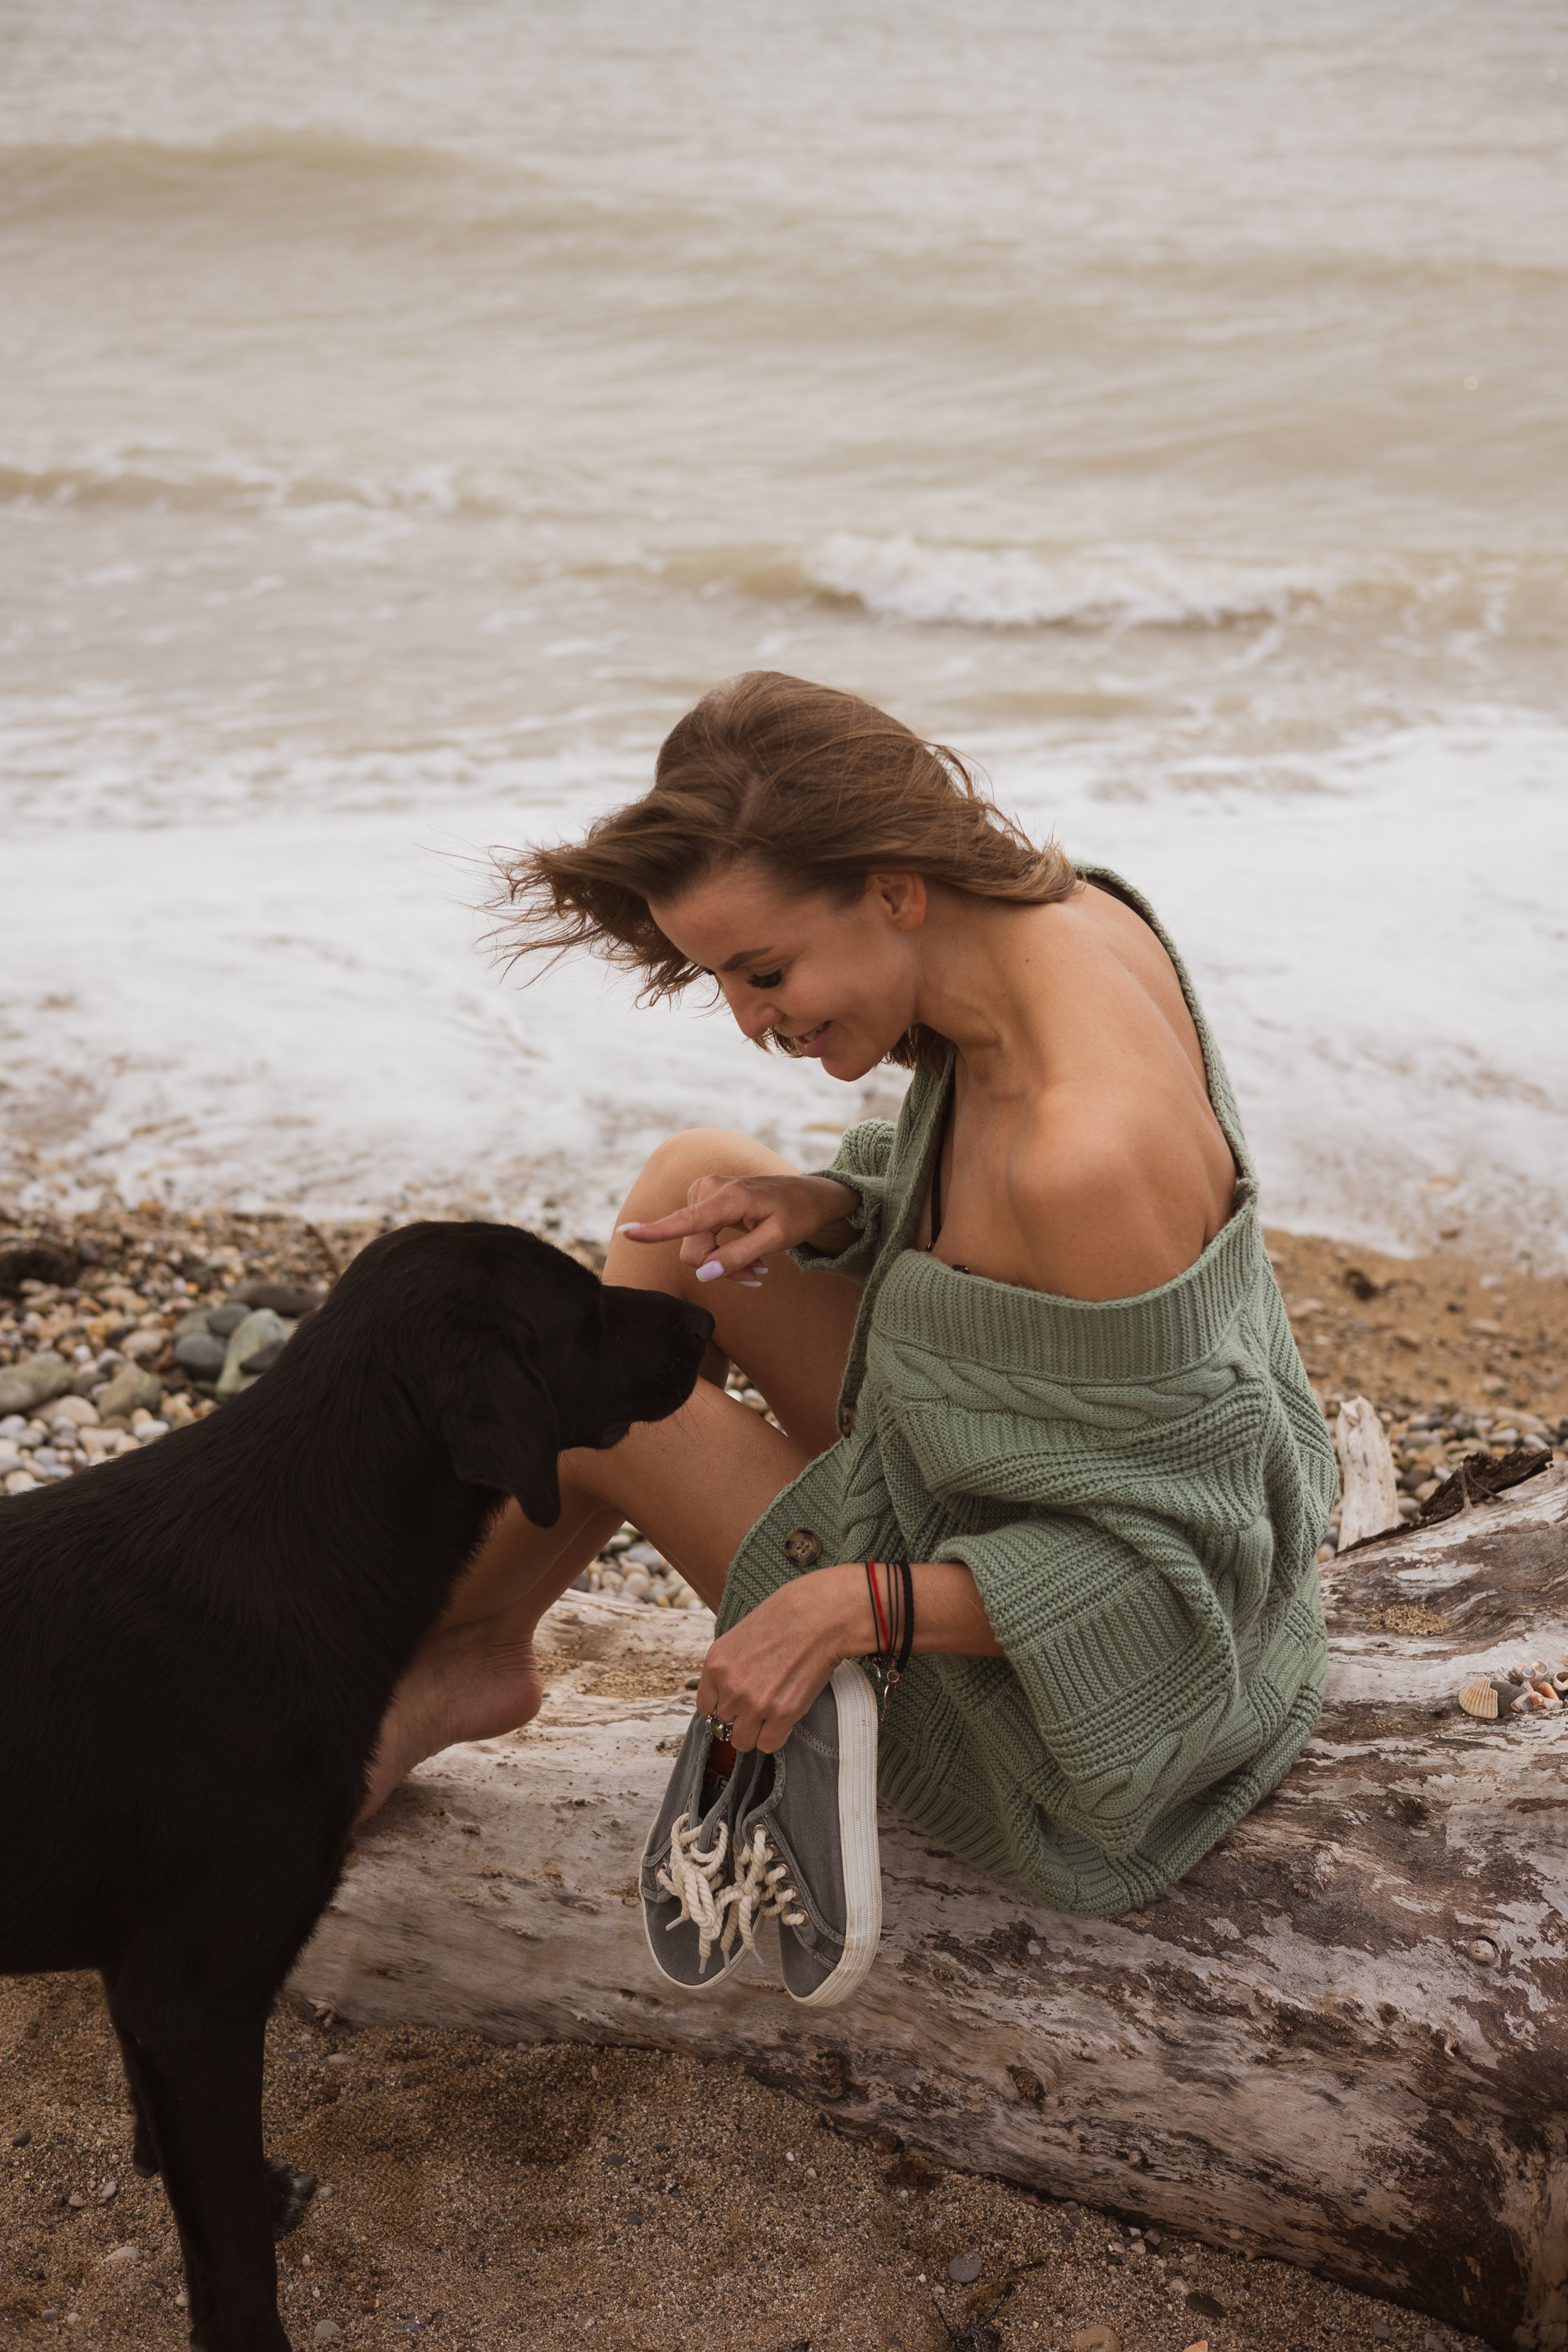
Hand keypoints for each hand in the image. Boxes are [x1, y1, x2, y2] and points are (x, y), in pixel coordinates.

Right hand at [618, 1171, 858, 1285]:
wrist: (810, 1194)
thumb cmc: (798, 1214)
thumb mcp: (776, 1240)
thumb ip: (739, 1257)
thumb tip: (703, 1275)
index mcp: (729, 1197)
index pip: (686, 1220)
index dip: (655, 1231)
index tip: (626, 1233)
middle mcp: (709, 1189)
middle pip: (693, 1247)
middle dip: (719, 1267)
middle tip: (756, 1275)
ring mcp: (704, 1192)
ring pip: (695, 1246)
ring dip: (722, 1263)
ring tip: (757, 1266)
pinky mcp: (705, 1200)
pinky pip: (699, 1237)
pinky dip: (721, 1253)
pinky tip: (749, 1259)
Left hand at [694, 1564, 864, 1751]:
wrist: (819, 1616)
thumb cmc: (784, 1618)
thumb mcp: (739, 1636)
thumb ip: (728, 1667)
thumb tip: (726, 1694)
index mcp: (715, 1664)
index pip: (705, 1708)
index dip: (722, 1707)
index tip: (735, 1704)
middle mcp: (731, 1687)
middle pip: (723, 1726)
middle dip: (740, 1718)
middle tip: (759, 1703)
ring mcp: (756, 1703)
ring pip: (742, 1741)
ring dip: (755, 1732)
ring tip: (770, 1714)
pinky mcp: (783, 1714)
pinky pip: (768, 1744)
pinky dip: (775, 1736)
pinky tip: (783, 1718)